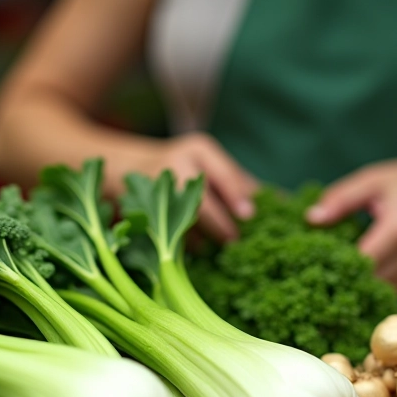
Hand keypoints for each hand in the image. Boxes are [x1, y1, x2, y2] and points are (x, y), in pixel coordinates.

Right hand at [112, 132, 258, 241]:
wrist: (121, 166)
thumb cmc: (178, 166)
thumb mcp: (206, 162)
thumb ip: (234, 179)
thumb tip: (275, 201)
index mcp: (198, 150)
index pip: (223, 174)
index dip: (237, 196)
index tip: (249, 216)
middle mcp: (175, 164)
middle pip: (202, 201)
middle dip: (221, 225)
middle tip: (234, 241)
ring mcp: (153, 187)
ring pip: (185, 221)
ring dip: (204, 238)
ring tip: (217, 247)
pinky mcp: (138, 209)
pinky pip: (167, 231)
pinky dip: (185, 243)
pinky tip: (196, 247)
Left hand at [306, 156, 396, 295]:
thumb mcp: (373, 180)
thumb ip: (341, 199)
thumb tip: (311, 219)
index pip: (362, 263)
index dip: (336, 269)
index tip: (310, 267)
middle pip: (372, 284)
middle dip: (343, 284)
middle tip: (314, 281)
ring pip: (383, 294)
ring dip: (359, 292)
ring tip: (332, 284)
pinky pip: (395, 293)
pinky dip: (375, 292)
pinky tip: (355, 283)